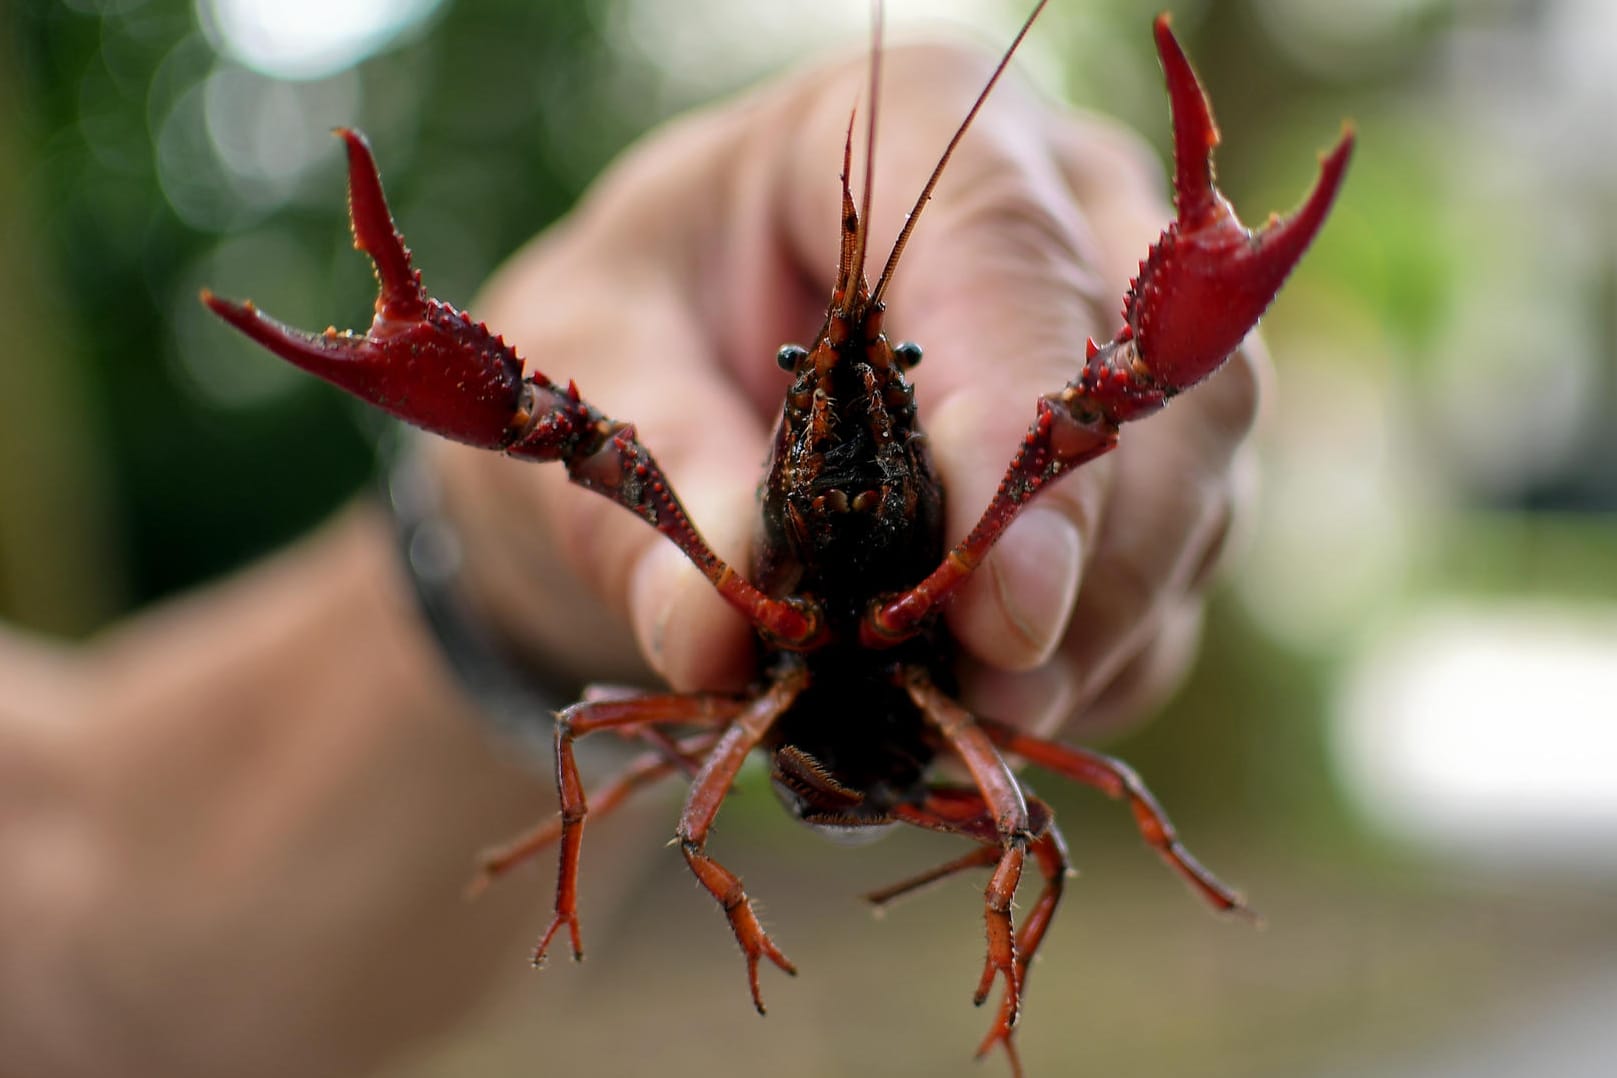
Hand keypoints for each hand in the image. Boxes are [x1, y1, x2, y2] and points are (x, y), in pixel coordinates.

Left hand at [433, 42, 1261, 736]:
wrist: (676, 362)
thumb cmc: (640, 324)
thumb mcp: (601, 372)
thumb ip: (660, 483)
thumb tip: (718, 637)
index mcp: (911, 132)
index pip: (1010, 258)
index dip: (1021, 436)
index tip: (1004, 613)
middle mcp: (1058, 211)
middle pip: (1160, 385)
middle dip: (1091, 568)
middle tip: (985, 706)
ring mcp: (1114, 337)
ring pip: (1197, 486)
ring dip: (1103, 630)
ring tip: (970, 724)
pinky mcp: (1136, 451)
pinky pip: (1173, 566)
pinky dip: (1101, 660)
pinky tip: (995, 706)